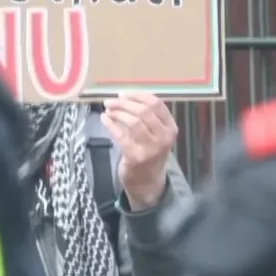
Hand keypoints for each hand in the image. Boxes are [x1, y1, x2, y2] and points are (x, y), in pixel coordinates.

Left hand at [107, 92, 177, 208]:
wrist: (148, 181)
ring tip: (108, 110)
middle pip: (144, 111)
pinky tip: (104, 119)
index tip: (123, 94)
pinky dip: (110, 124)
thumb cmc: (150, 152)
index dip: (138, 95)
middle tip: (110, 101)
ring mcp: (151, 148)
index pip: (157, 104)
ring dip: (117, 113)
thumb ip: (148, 117)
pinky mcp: (136, 157)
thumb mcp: (157, 134)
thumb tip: (124, 96)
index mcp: (171, 128)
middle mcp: (164, 137)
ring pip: (133, 122)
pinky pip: (121, 135)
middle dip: (124, 103)